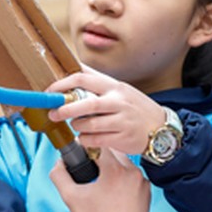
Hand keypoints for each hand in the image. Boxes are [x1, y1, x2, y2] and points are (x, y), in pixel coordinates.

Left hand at [47, 68, 165, 155]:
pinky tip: (85, 137)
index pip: (83, 78)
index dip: (62, 84)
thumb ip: (97, 83)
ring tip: (76, 125)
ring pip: (89, 124)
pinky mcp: (122, 138)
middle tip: (53, 113)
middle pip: (86, 103)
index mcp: (114, 86)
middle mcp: (118, 101)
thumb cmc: (135, 108)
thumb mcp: (120, 90)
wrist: (161, 128)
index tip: (50, 91)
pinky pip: (95, 140)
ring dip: (76, 125)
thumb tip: (71, 71)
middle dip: (65, 108)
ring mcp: (121, 120)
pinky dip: (85, 139)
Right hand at [50, 147, 149, 211]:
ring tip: (102, 183)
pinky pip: (134, 178)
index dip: (88, 148)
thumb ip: (59, 175)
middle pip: (114, 153)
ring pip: (125, 164)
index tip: (82, 155)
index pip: (100, 146)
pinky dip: (124, 180)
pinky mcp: (147, 192)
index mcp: (115, 170)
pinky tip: (114, 193)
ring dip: (114, 168)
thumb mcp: (70, 197)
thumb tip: (59, 162)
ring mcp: (142, 183)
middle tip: (90, 169)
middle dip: (101, 158)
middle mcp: (133, 173)